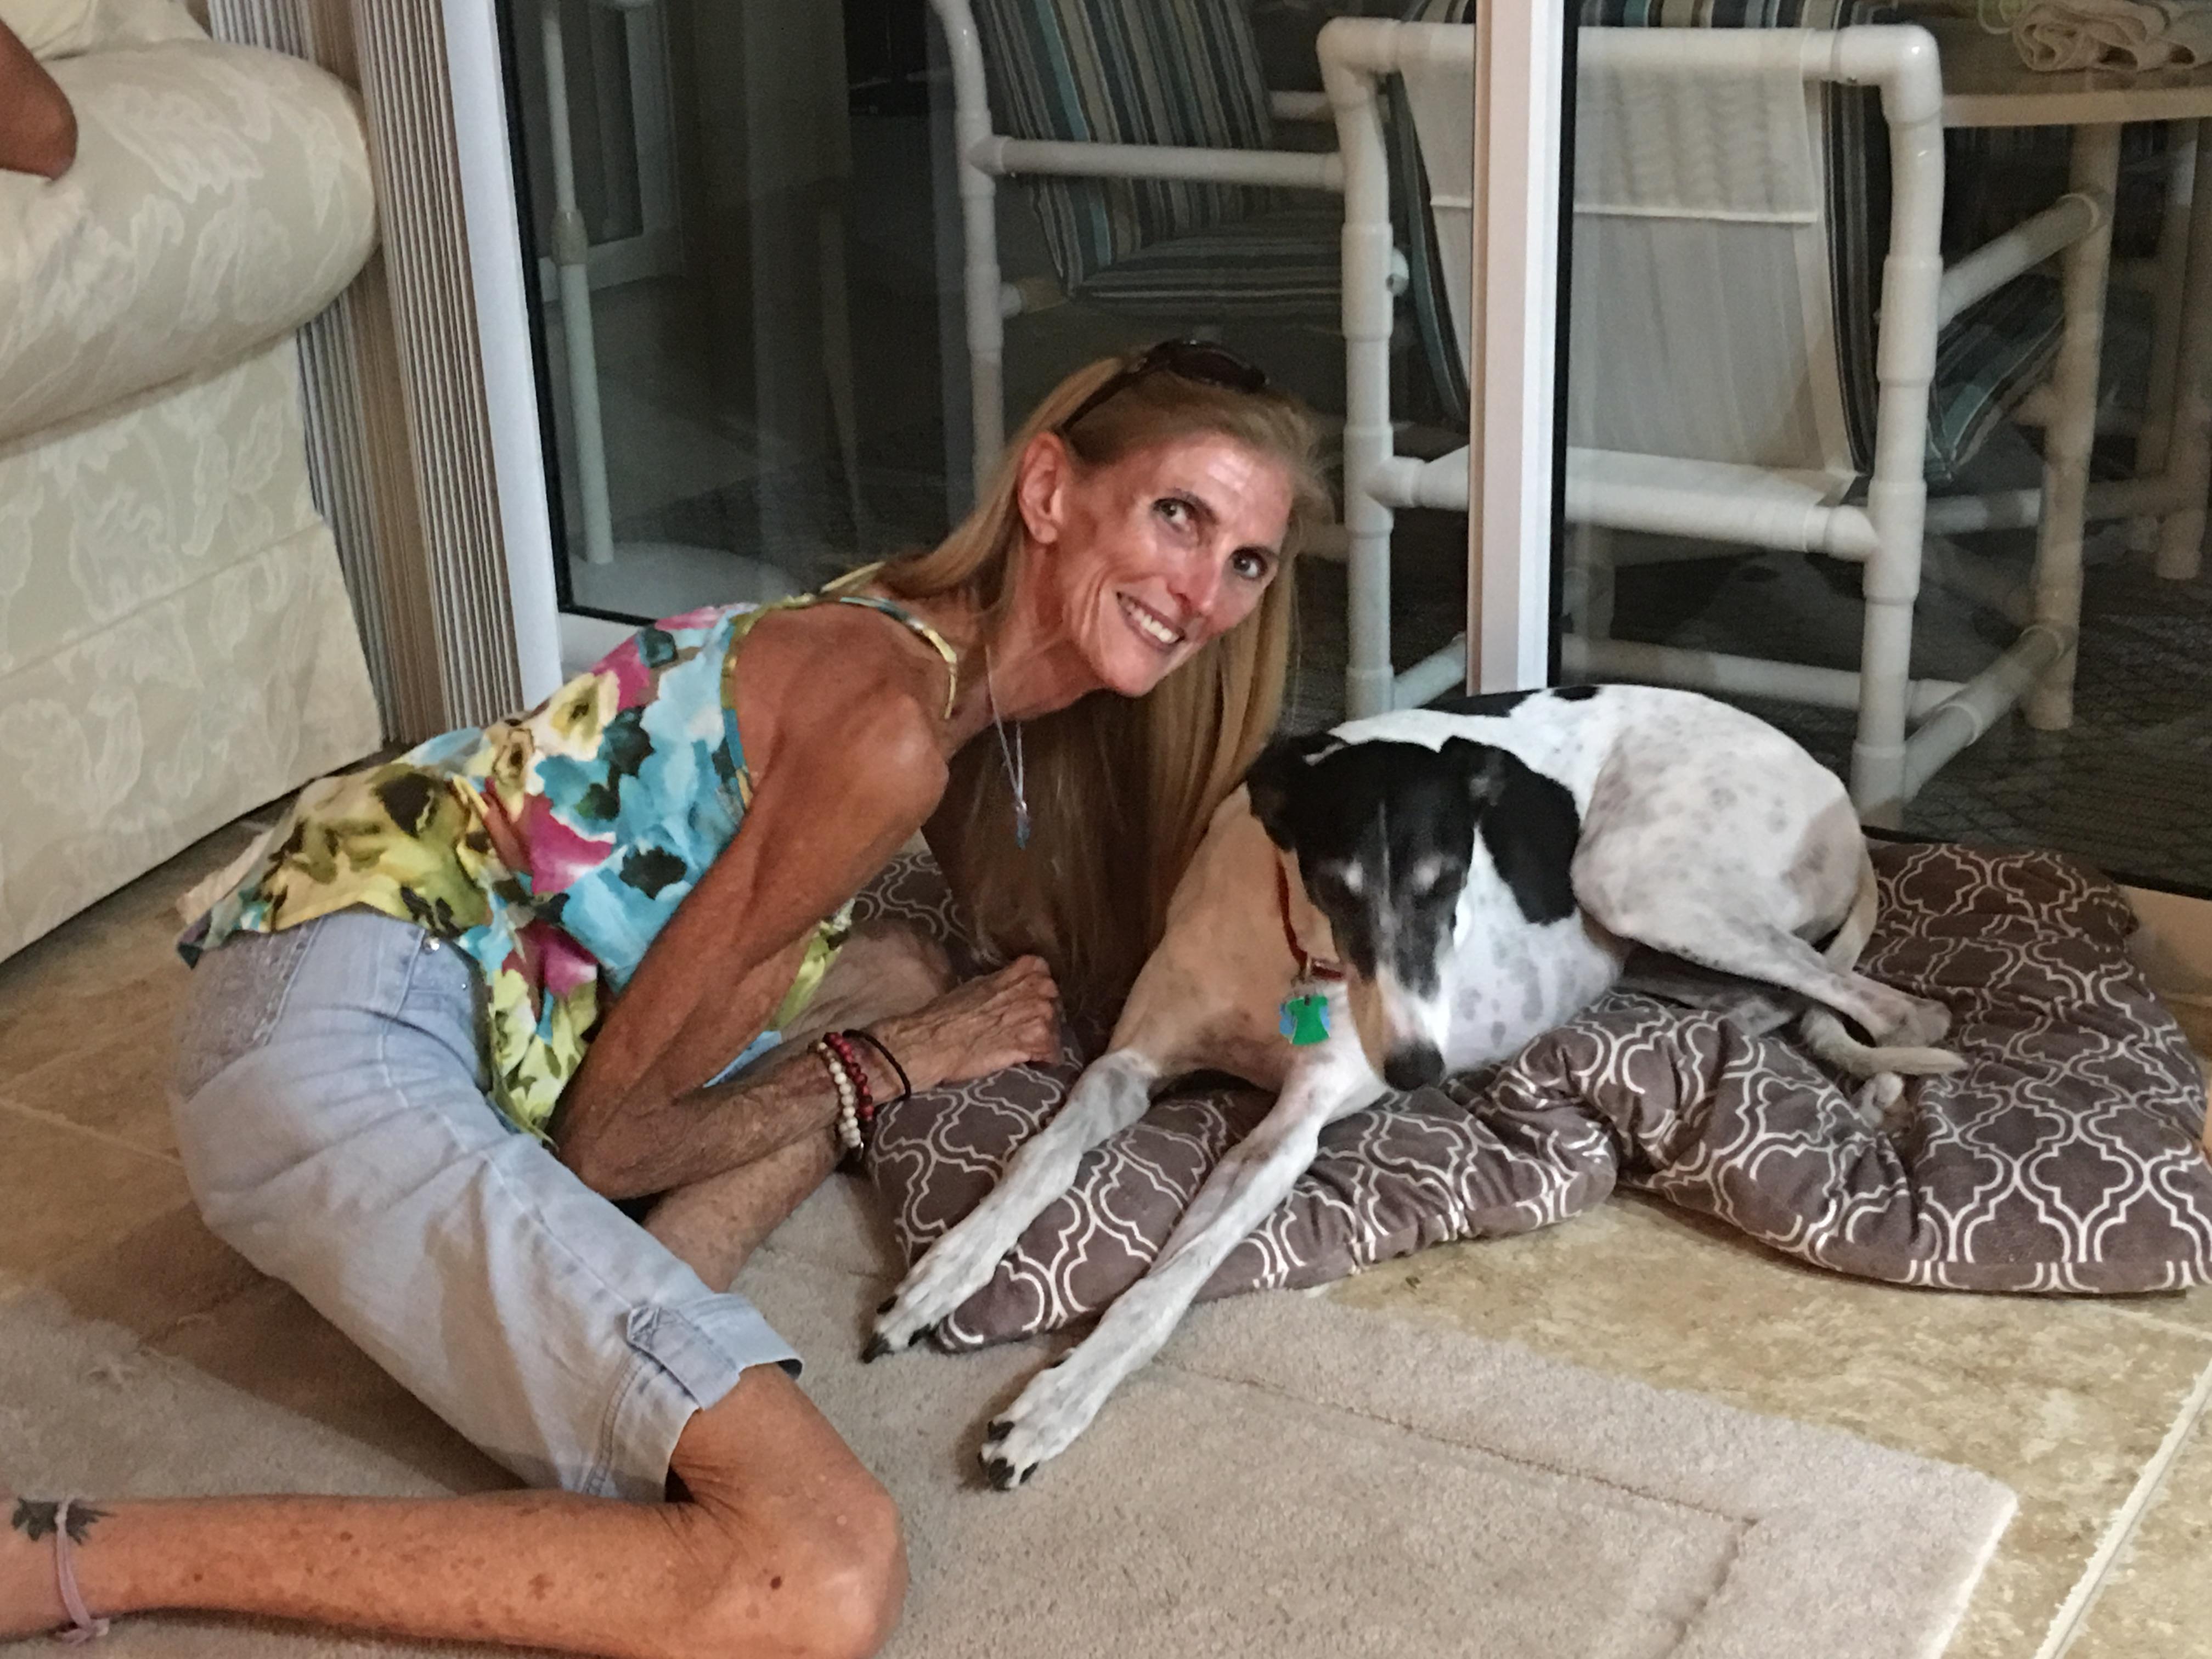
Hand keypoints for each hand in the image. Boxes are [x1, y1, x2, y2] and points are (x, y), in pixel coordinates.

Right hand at [871, 956, 1060, 1091]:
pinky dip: (1043, 1061)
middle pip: (1054, 1003)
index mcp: (1022, 971)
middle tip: (1024, 1030)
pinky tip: (1030, 1064)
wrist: (934, 1042)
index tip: (1026, 1002)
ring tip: (1025, 1050)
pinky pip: (1052, 1054)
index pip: (1044, 973)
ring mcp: (1038, 1015)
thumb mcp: (978, 985)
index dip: (1035, 991)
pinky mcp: (1035, 1042)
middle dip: (1042, 1017)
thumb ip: (1003, 982)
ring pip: (1055, 1030)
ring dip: (1042, 1041)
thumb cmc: (948, 1014)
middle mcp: (1036, 989)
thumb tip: (1012, 986)